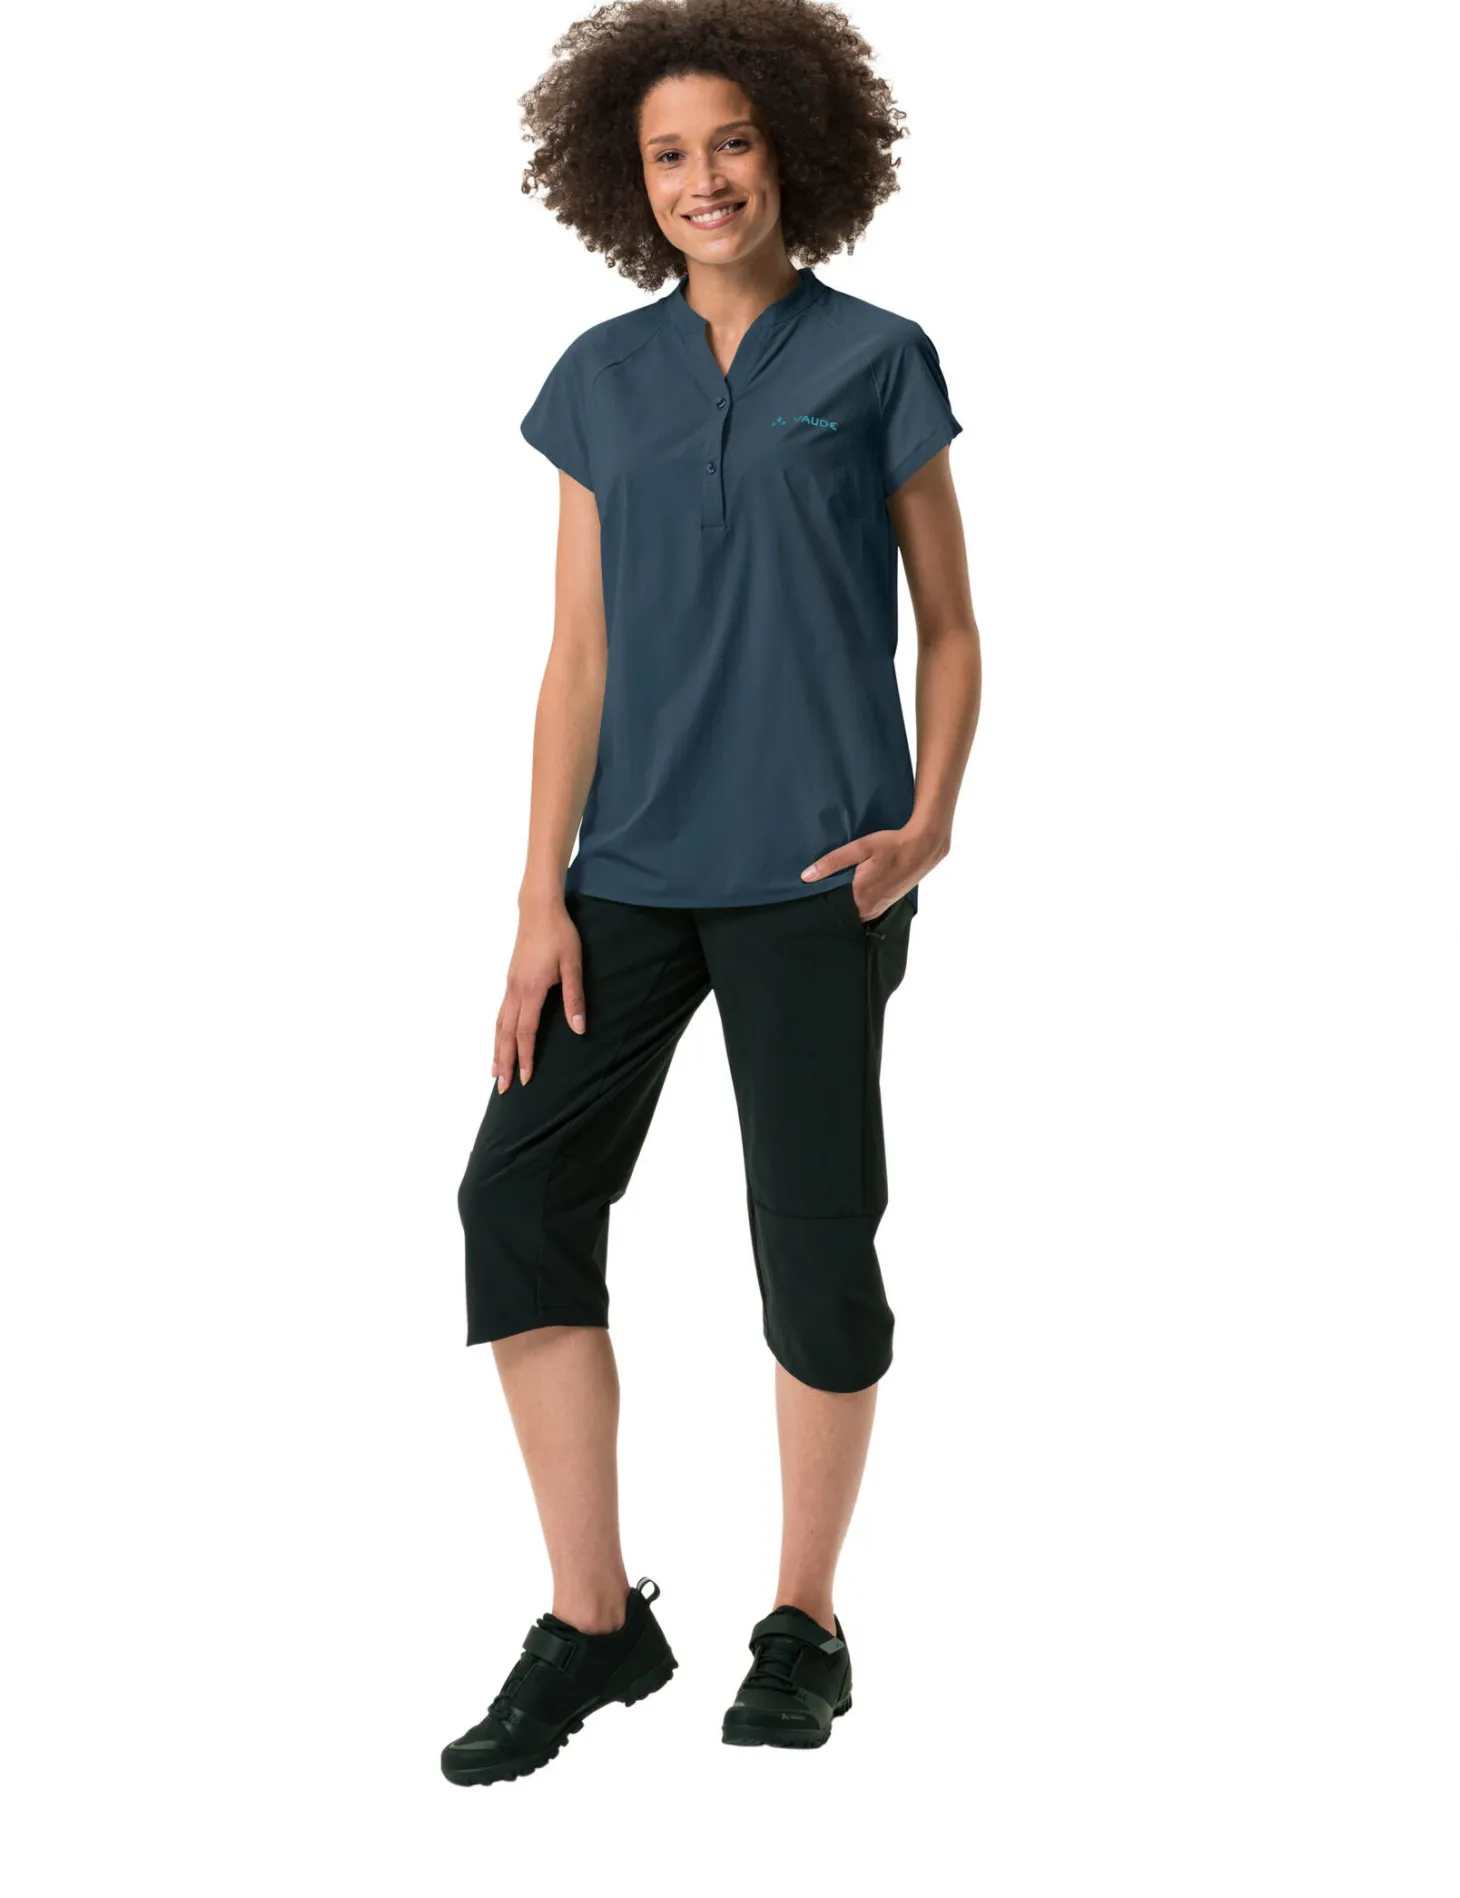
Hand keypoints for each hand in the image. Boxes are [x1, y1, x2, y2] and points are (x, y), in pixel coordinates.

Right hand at [493, 892, 585, 1090]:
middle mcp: (515, 990)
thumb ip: (574, 997)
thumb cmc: (560, 934)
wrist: (539, 909)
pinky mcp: (511, 980)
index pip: (526, 1032)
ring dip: (497, 1050)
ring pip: (499, 1024)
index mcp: (531, 989)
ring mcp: (510, 985)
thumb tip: (578, 1029)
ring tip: (494, 1072)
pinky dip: (498, 1032)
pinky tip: (499, 1040)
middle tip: (501, 1088)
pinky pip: (500, 1013)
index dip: (525, 1057)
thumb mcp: (573, 964)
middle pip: (506, 1034)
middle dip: (504, 1062)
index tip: (525, 1079)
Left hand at [800, 823, 948, 921]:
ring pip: (853, 913)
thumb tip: (806, 876)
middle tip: (817, 892)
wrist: (923, 848)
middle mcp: (868, 909)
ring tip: (834, 891)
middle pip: (841, 912)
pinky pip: (864, 911)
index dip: (818, 902)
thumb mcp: (860, 848)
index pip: (830, 908)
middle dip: (830, 904)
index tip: (807, 898)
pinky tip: (853, 891)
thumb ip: (832, 863)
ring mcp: (878, 909)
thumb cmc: (892, 846)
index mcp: (859, 896)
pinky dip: (856, 904)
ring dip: (844, 904)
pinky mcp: (885, 906)